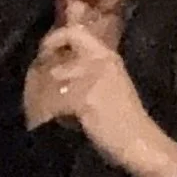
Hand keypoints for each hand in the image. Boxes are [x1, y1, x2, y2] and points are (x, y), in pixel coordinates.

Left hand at [22, 9, 169, 175]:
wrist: (141, 143)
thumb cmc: (124, 119)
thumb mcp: (108, 84)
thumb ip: (84, 71)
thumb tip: (50, 65)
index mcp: (106, 56)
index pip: (73, 32)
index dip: (52, 40)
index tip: (43, 55)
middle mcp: (99, 61)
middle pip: (52, 62)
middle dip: (37, 79)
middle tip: (35, 95)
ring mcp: (91, 78)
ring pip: (48, 83)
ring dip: (38, 99)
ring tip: (39, 113)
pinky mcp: (84, 98)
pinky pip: (52, 102)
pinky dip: (44, 114)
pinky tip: (46, 123)